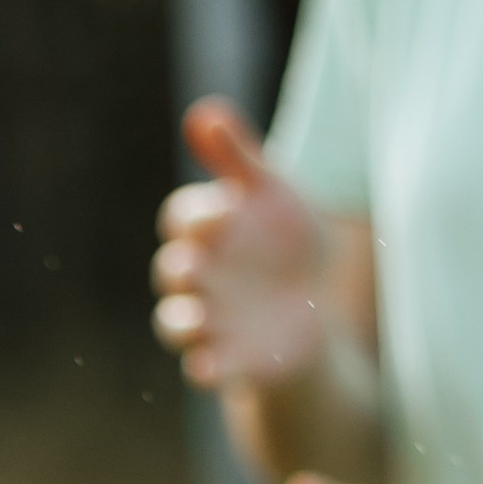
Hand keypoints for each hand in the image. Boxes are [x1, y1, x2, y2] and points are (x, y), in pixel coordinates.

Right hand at [152, 101, 337, 392]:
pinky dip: (205, 369)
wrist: (310, 306)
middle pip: (172, 271)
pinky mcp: (226, 358)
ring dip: (181, 323)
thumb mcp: (271, 194)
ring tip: (196, 323)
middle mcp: (196, 277)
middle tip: (195, 265)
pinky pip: (204, 368)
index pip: (181, 219)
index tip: (225, 208)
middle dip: (181, 269)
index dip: (197, 214)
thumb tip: (203, 114)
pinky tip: (214, 369)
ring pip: (175, 323)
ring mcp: (207, 320)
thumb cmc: (284, 241)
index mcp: (204, 232)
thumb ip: (237, 158)